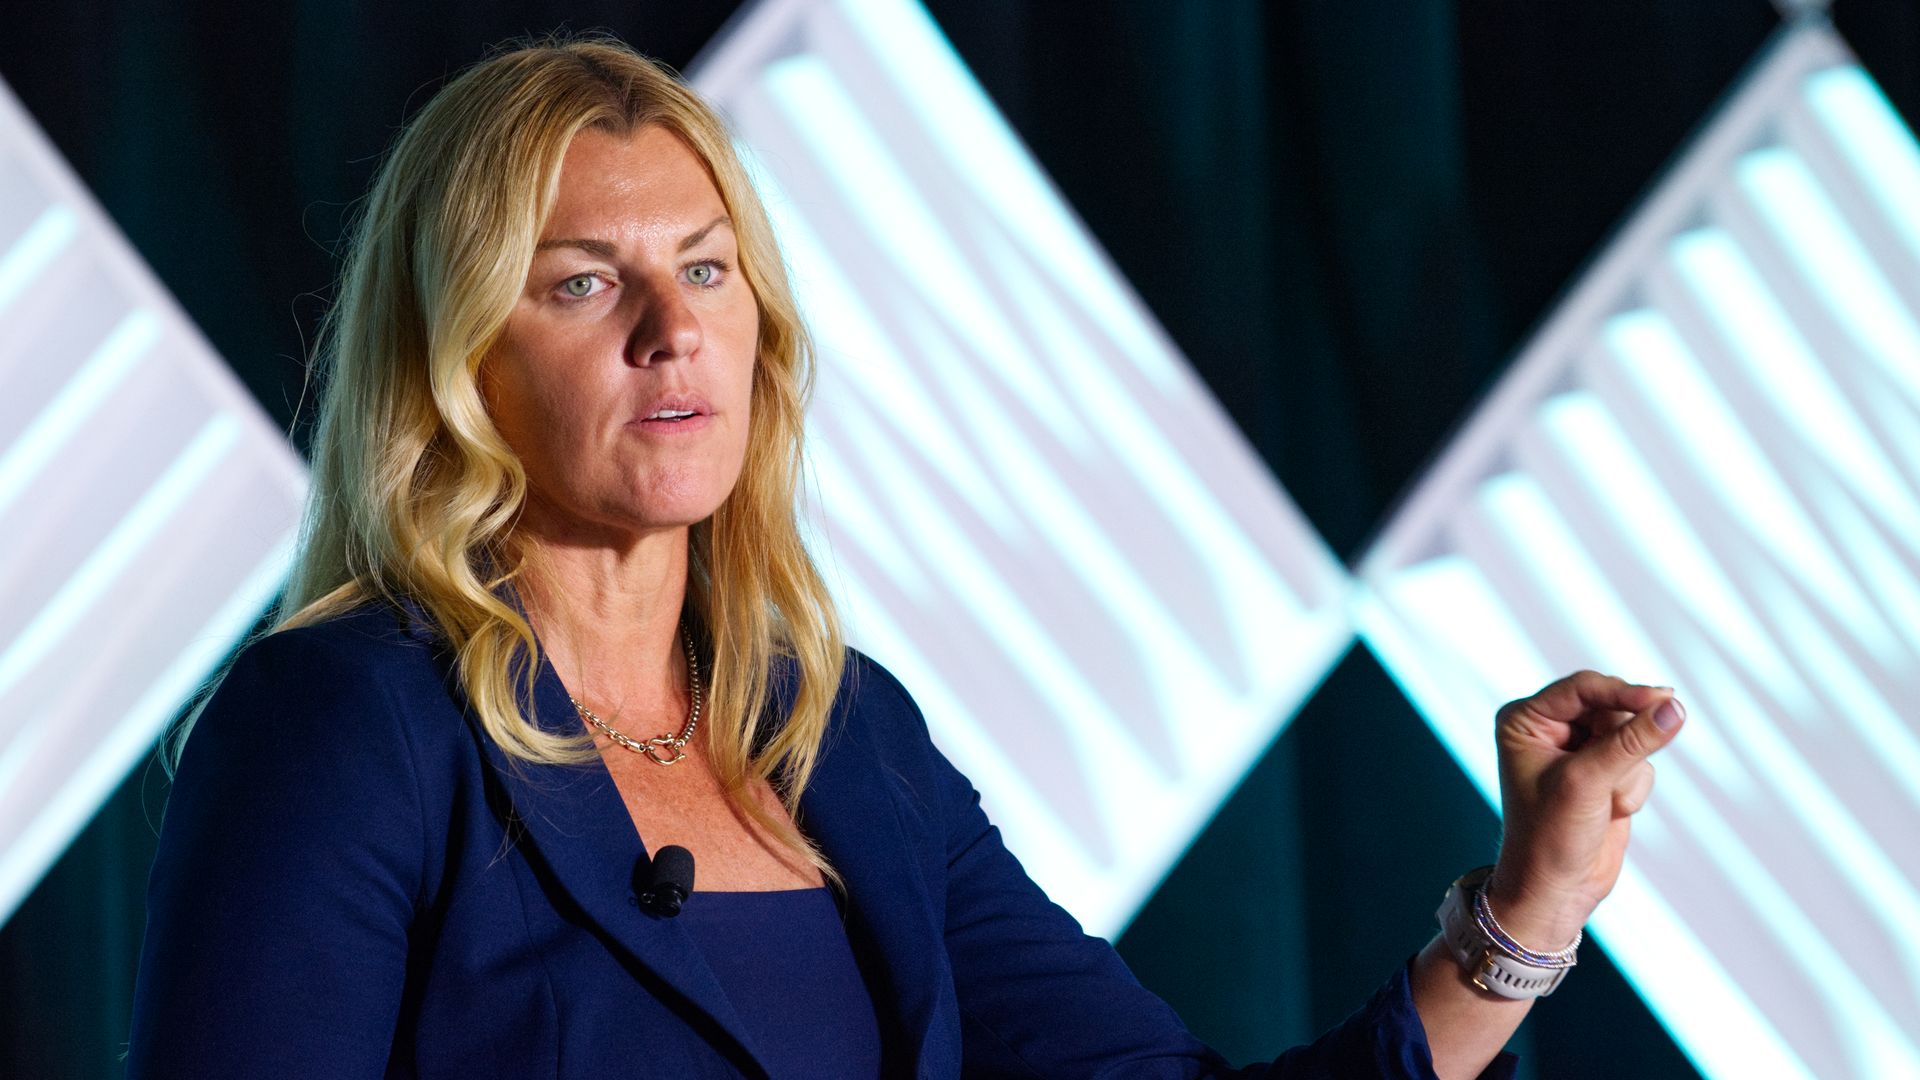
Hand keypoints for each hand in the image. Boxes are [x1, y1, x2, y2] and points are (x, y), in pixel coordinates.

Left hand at [1484, 670, 1684, 949]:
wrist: (1555, 890)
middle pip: (1611, 707)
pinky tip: (1613, 812)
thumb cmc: (1551, 836)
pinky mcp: (1603, 771)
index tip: (1666, 699)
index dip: (1624, 693)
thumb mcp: (1589, 783)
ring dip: (1628, 771)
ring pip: (1631, 734)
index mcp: (1525, 720)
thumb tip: (1674, 706)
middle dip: (1624, 742)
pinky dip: (1633, 787)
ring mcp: (1577, 750)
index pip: (1583, 688)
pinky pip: (1639, 760)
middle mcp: (1548, 728)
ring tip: (1606, 803)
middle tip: (1619, 775)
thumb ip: (1631, 741)